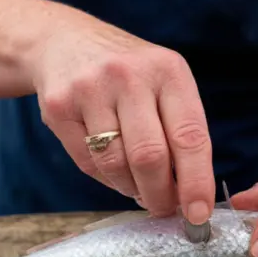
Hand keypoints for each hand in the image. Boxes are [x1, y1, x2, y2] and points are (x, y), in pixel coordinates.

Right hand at [26, 9, 214, 223]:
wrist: (64, 42)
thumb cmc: (128, 75)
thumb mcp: (164, 83)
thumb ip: (180, 130)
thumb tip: (190, 194)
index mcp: (168, 71)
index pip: (190, 136)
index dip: (196, 182)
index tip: (198, 214)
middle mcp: (130, 76)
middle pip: (150, 157)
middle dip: (160, 195)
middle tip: (164, 209)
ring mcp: (90, 89)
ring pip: (115, 165)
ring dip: (131, 189)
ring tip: (138, 187)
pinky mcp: (59, 106)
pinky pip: (87, 162)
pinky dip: (106, 179)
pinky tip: (114, 171)